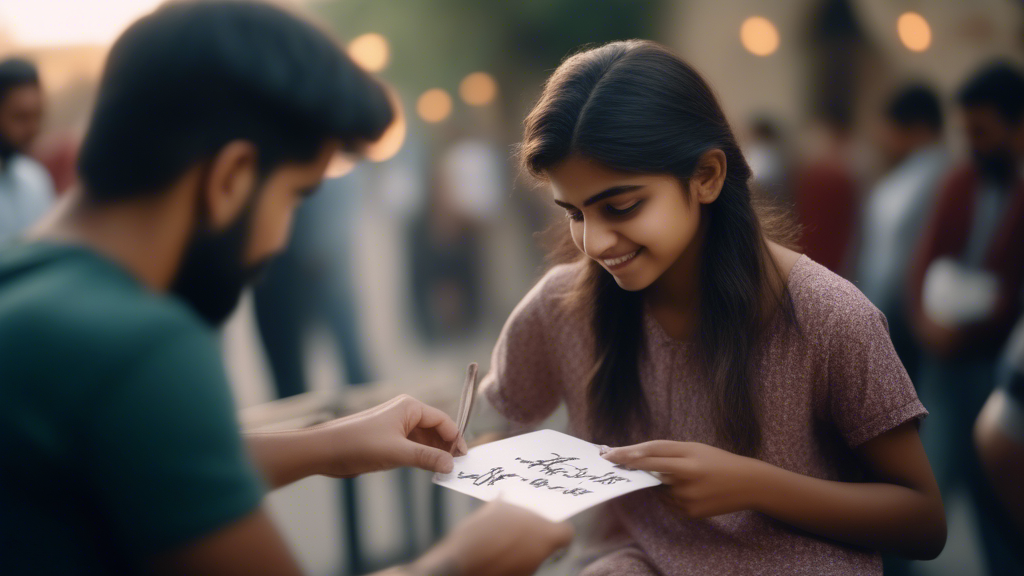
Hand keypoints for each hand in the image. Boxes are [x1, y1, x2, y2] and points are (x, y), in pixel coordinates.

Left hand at [309, 395, 468, 477]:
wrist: (326, 450)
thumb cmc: (360, 444)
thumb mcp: (398, 452)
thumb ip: (427, 458)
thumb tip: (452, 465)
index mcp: (410, 407)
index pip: (443, 420)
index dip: (455, 438)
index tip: (464, 457)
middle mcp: (405, 413)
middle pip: (435, 429)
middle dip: (446, 446)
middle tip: (456, 466)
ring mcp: (396, 426)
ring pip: (424, 439)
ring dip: (434, 453)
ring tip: (443, 471)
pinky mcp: (388, 439)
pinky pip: (413, 446)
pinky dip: (422, 456)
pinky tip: (427, 469)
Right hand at [407, 502, 573, 575]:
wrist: (459, 565)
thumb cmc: (480, 534)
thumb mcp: (495, 509)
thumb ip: (509, 505)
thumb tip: (508, 500)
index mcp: (544, 534)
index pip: (565, 533)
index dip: (556, 526)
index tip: (543, 521)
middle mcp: (540, 555)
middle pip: (546, 544)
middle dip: (534, 536)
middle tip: (516, 526)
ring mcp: (527, 570)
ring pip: (531, 555)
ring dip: (520, 547)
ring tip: (498, 537)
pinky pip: (517, 565)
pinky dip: (509, 559)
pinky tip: (492, 551)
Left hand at [601, 440, 760, 517]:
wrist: (747, 484)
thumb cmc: (717, 460)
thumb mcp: (694, 448)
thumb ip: (667, 453)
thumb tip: (637, 461)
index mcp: (688, 460)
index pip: (652, 455)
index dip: (629, 454)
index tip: (609, 454)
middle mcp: (686, 480)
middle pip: (650, 472)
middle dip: (631, 466)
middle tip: (612, 460)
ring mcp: (687, 499)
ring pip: (659, 489)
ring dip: (661, 482)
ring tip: (688, 477)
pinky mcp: (689, 513)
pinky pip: (669, 502)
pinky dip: (672, 495)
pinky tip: (692, 490)